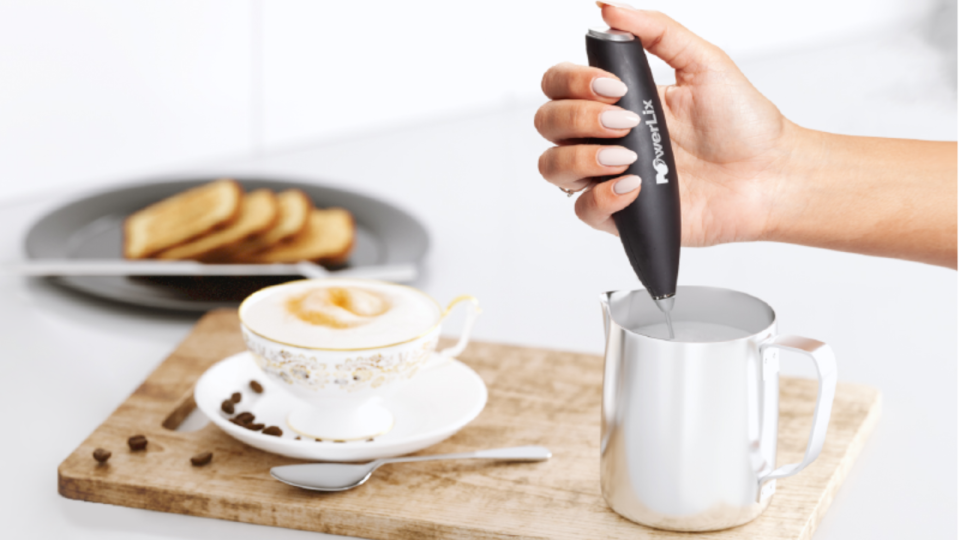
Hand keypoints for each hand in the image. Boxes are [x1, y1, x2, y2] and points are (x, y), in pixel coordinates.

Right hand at [535, 4, 793, 246]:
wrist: (771, 175)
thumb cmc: (743, 124)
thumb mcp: (704, 62)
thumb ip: (656, 31)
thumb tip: (607, 5)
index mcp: (617, 100)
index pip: (559, 85)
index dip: (572, 82)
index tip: (616, 86)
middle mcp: (605, 138)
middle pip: (547, 124)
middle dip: (577, 118)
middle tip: (626, 122)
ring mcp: (610, 176)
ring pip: (552, 168)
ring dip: (582, 158)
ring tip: (629, 156)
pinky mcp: (622, 214)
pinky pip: (583, 210)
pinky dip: (602, 197)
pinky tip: (636, 186)